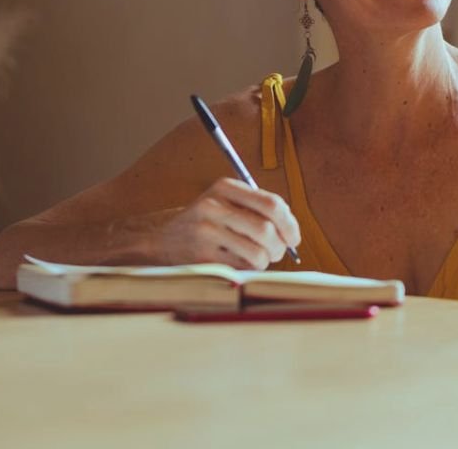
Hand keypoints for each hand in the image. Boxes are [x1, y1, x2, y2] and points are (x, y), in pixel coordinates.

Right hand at [150, 178, 300, 268]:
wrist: (163, 240)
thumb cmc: (206, 223)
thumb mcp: (225, 203)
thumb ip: (257, 209)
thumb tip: (292, 231)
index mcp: (225, 187)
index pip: (271, 204)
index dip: (290, 224)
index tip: (294, 238)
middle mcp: (214, 206)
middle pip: (266, 230)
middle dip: (280, 247)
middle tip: (277, 252)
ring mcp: (206, 232)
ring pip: (257, 253)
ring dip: (265, 261)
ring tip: (258, 259)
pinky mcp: (202, 256)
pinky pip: (242, 268)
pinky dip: (249, 270)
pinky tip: (239, 263)